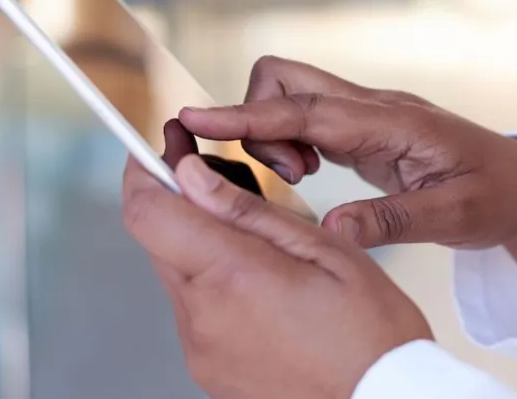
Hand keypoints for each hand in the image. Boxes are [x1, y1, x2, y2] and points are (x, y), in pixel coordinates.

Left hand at [122, 121, 431, 397]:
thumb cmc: (372, 334)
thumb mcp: (324, 250)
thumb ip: (248, 211)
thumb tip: (189, 175)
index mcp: (231, 275)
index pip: (147, 211)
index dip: (144, 169)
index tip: (164, 146)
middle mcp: (202, 316)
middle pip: (160, 239)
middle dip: (182, 203)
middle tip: (220, 180)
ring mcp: (201, 349)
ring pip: (178, 275)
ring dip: (202, 248)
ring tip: (261, 249)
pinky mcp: (208, 370)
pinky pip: (195, 312)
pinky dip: (215, 288)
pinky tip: (262, 289)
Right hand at [179, 57, 516, 296]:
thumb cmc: (496, 195)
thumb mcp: (454, 217)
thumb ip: (392, 221)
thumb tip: (331, 230)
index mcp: (391, 123)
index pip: (303, 110)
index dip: (245, 114)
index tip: (193, 117)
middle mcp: (371, 107)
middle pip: (285, 80)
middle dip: (256, 117)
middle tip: (285, 173)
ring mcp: (364, 113)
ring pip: (290, 96)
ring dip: (272, 132)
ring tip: (297, 178)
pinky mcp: (360, 127)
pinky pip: (303, 117)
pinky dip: (287, 140)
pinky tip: (304, 173)